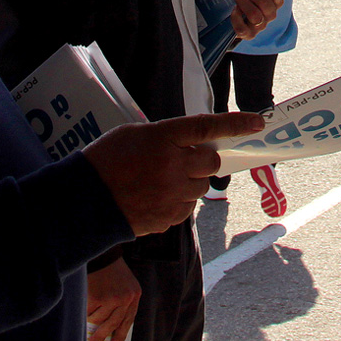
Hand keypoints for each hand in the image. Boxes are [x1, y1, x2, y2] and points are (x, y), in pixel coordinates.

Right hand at [83, 112, 263, 236]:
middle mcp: (173, 165)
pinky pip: (188, 208)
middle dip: (202, 160)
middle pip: (210, 162)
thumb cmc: (106, 161)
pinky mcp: (169, 217)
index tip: (257, 122)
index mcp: (163, 138)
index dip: (235, 124)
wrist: (83, 201)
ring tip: (160, 181)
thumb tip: (193, 143)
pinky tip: (155, 198)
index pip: (208, 127)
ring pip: (201, 186)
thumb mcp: (134, 134)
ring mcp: (172, 194)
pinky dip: (178, 202)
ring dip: (189, 182)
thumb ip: (166, 137)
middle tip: (181, 160)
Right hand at [86, 257, 139, 340]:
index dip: (121, 335)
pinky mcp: (98, 297)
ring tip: (88, 308)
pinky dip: (85, 309)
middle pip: (113, 325)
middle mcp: (126, 298)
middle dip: (102, 336)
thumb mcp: (123, 285)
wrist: (101, 252)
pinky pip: (89, 312)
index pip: (128, 321)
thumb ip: (119, 304)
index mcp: (135, 296)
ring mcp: (112, 298)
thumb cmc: (110, 270)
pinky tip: (86, 300)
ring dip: (91, 317)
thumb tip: (108, 329)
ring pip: (98, 320)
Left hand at [230, 0, 283, 38]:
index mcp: (275, 2)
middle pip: (266, 4)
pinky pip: (242, 28)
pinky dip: (236, 17)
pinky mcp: (248, 34)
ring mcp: (260, 26)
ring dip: (244, 4)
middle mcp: (270, 15)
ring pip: (255, 15)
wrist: (240, 17)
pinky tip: (234, 10)